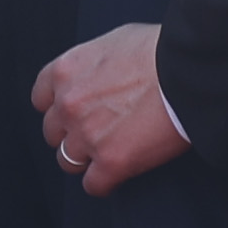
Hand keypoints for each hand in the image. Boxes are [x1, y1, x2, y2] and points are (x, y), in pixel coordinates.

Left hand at [31, 24, 185, 198]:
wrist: (187, 70)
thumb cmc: (158, 50)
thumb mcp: (111, 42)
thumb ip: (91, 65)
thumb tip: (96, 77)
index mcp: (64, 71)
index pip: (41, 100)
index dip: (59, 108)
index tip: (74, 114)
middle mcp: (68, 104)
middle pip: (53, 132)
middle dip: (72, 134)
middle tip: (96, 134)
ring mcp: (87, 135)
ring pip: (67, 161)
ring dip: (85, 160)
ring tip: (107, 155)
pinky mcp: (112, 162)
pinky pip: (93, 185)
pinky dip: (104, 183)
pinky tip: (118, 175)